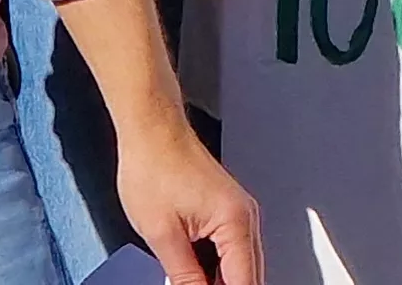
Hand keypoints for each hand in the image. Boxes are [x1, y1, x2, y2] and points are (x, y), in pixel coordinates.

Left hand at [117, 124, 264, 284]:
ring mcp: (238, 213)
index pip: (244, 282)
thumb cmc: (154, 167)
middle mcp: (245, 217)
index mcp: (235, 221)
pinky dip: (217, 268)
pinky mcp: (227, 211)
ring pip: (241, 266)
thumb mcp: (162, 235)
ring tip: (190, 281)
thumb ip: (184, 276)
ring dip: (220, 280)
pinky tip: (196, 274)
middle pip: (250, 276)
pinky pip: (232, 251)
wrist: (152, 131)